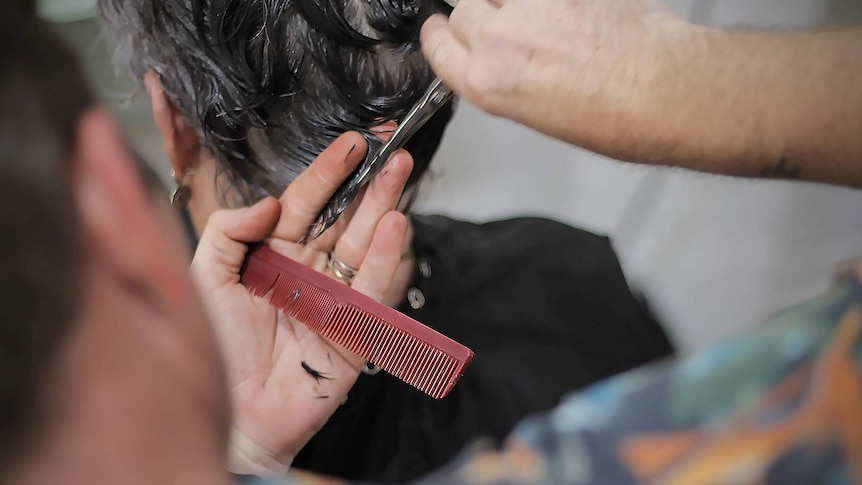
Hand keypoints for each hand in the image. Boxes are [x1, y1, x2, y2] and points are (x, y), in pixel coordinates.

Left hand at [190, 132, 413, 473]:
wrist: (230, 415)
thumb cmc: (212, 352)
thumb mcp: (204, 278)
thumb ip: (229, 232)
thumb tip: (268, 202)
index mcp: (274, 256)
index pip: (305, 204)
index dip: (328, 172)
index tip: (350, 142)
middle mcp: (309, 272)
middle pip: (344, 219)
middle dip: (369, 182)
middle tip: (392, 149)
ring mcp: (334, 300)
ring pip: (363, 246)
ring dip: (384, 209)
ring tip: (400, 174)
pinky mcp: (354, 332)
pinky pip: (371, 290)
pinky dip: (384, 259)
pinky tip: (394, 227)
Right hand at [421, 0, 692, 160]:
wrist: (663, 91)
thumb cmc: (615, 116)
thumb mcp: (535, 113)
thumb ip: (501, 78)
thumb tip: (497, 59)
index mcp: (486, 82)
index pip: (436, 42)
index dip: (442, 36)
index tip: (446, 31)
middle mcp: (499, 39)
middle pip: (463, 9)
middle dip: (481, 17)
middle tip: (510, 27)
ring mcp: (530, 4)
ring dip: (510, 2)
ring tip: (542, 19)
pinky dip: (547, 0)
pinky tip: (565, 12)